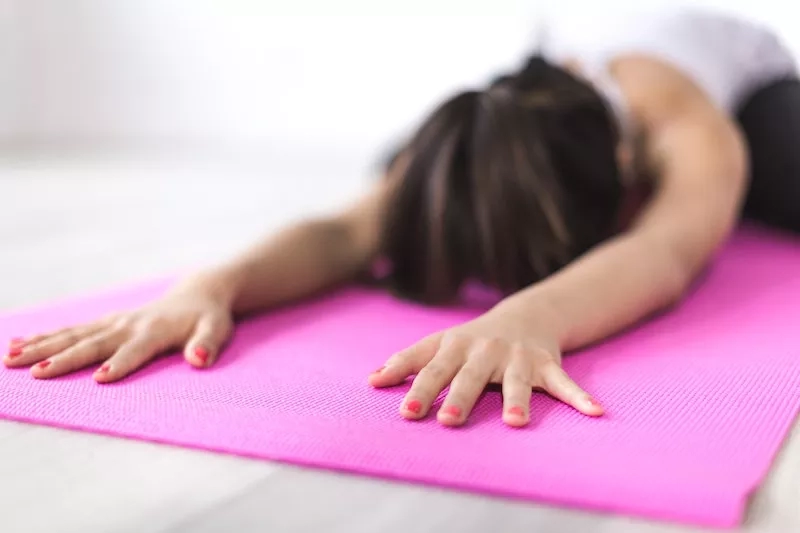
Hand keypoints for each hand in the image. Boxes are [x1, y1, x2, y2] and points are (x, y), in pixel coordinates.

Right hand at [3, 279, 234, 381]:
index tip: (99, 379)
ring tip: (10, 358)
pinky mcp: (106, 322)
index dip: (120, 364)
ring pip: (73, 334)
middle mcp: (129, 325)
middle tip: (36, 373)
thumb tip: (199, 359)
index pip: (135, 350)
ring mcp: (114, 322)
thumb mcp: (217, 331)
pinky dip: (45, 336)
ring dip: (42, 346)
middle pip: (93, 343)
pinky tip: (18, 345)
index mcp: (155, 331)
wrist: (198, 293)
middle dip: (64, 358)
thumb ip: (208, 345)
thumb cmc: (209, 319)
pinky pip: (72, 329)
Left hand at [368, 306, 603, 426]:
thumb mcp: (439, 343)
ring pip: (516, 381)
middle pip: (470, 377)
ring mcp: (517, 357)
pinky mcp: (546, 363)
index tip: (406, 412)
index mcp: (456, 346)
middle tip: (448, 420)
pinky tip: (594, 412)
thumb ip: (407, 361)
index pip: (433, 368)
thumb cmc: (472, 339)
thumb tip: (370, 381)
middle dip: (459, 397)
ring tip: (516, 422)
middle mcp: (485, 350)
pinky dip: (579, 396)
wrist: (524, 314)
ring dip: (517, 400)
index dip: (418, 389)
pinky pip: (563, 382)